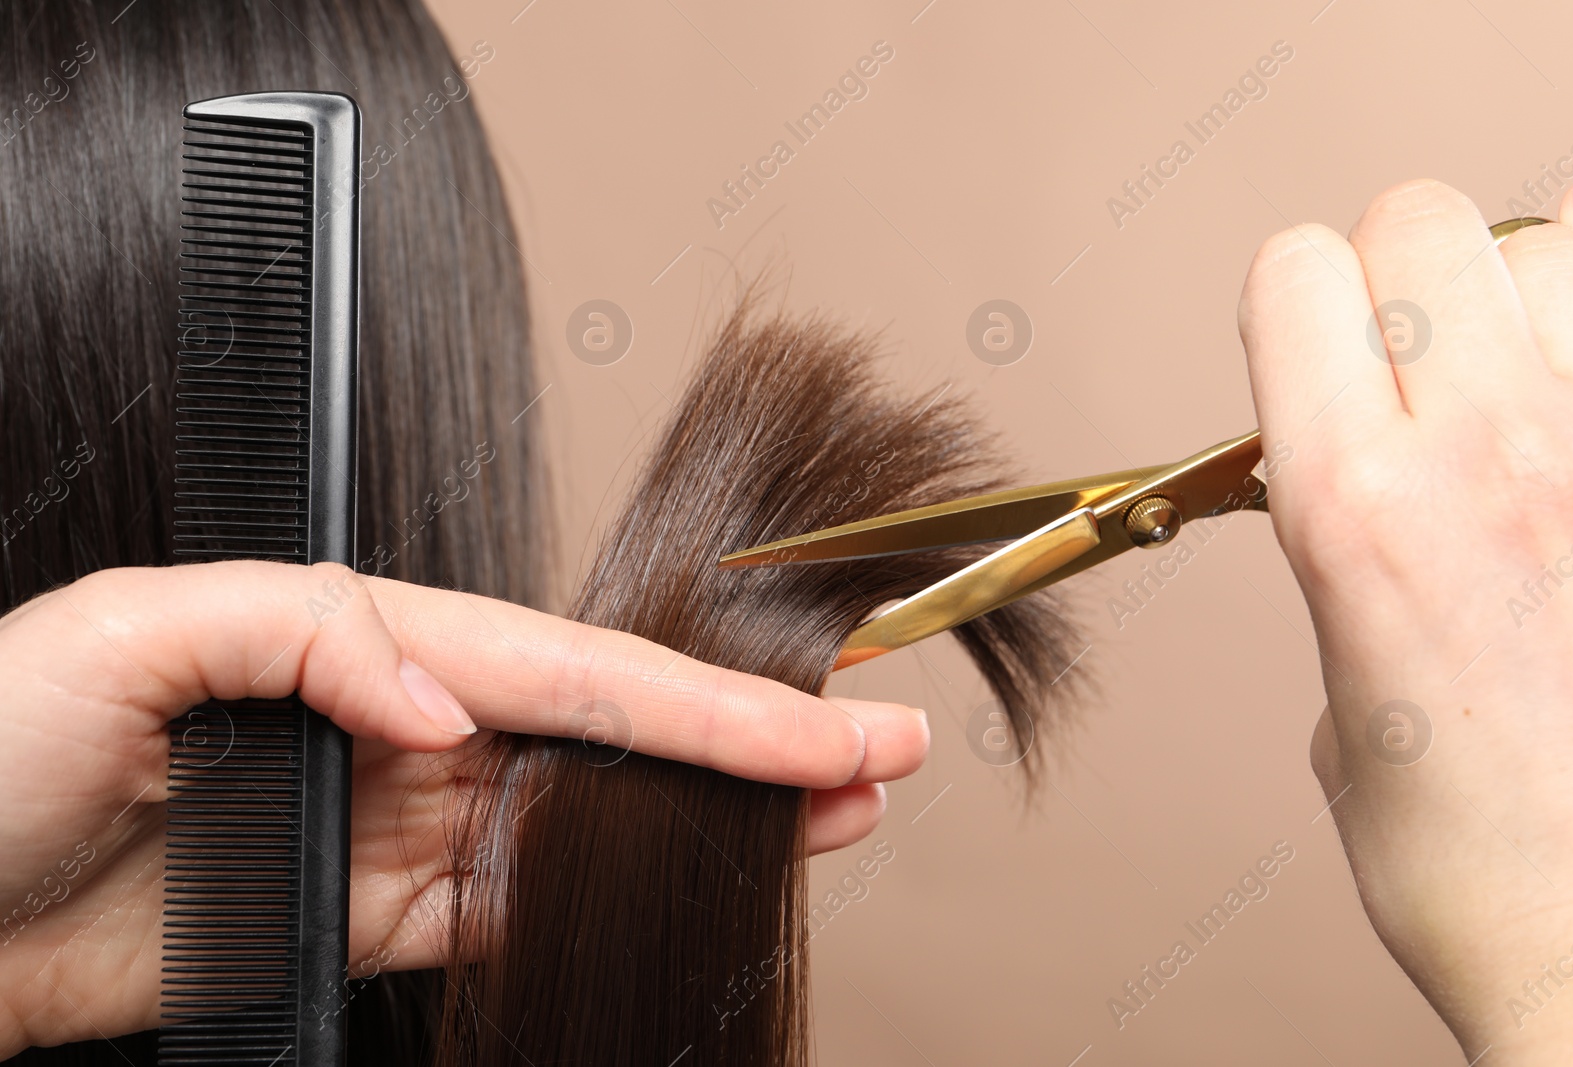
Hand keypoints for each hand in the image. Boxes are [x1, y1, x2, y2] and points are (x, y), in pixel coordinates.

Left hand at [0, 560, 926, 1053]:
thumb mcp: (132, 632)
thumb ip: (314, 633)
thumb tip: (446, 701)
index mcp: (368, 638)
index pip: (572, 670)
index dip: (704, 700)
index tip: (815, 722)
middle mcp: (403, 721)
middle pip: (612, 737)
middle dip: (753, 746)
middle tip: (876, 753)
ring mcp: (396, 822)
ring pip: (588, 819)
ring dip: (709, 818)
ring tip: (827, 818)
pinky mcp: (371, 914)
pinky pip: (510, 905)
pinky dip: (605, 897)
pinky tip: (688, 881)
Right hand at [1241, 178, 1572, 1062]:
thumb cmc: (1476, 863)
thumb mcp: (1340, 699)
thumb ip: (1350, 558)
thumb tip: (1378, 458)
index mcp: (1359, 516)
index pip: (1296, 274)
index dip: (1290, 307)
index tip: (1307, 363)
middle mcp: (1495, 459)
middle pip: (1424, 218)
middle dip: (1400, 273)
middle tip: (1416, 363)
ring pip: (1562, 241)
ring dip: (1528, 289)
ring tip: (1531, 386)